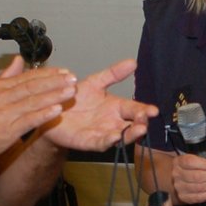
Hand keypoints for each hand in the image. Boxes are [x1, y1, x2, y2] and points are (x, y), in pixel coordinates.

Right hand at [0, 55, 77, 177]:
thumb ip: (4, 78)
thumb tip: (18, 60)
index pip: (26, 77)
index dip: (47, 74)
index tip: (62, 71)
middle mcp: (1, 98)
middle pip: (32, 86)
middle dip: (55, 82)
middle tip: (72, 78)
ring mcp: (4, 114)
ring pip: (33, 101)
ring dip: (54, 96)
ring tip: (70, 92)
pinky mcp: (7, 131)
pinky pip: (29, 120)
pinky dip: (43, 114)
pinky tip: (57, 111)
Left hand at [43, 58, 157, 152]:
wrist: (51, 109)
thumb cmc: (74, 98)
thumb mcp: (95, 82)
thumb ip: (113, 74)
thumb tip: (133, 62)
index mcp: (116, 108)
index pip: (135, 109)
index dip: (145, 110)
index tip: (153, 110)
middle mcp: (112, 122)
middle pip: (132, 126)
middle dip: (141, 123)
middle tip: (145, 119)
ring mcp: (102, 133)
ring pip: (121, 137)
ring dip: (131, 134)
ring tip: (139, 129)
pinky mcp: (88, 141)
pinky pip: (101, 143)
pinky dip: (108, 141)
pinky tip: (114, 136)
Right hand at [171, 148, 205, 205]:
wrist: (184, 178)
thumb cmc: (196, 165)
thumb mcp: (204, 156)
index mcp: (179, 161)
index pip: (191, 162)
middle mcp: (176, 174)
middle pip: (196, 176)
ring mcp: (179, 187)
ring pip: (198, 187)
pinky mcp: (184, 197)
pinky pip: (198, 197)